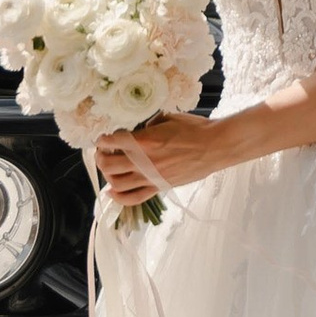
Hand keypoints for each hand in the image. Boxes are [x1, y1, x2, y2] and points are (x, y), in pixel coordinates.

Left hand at [101, 110, 250, 200]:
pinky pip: (133, 198)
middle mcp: (143, 161)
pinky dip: (119, 197)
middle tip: (103, 152)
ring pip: (116, 183)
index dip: (102, 140)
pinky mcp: (159, 187)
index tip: (103, 138)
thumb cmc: (194, 128)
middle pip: (108, 165)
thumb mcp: (168, 118)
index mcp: (144, 141)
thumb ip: (149, 124)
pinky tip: (112, 192)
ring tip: (110, 168)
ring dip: (108, 175)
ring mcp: (150, 177)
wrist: (214, 147)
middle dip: (101, 158)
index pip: (111, 142)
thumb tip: (140, 129)